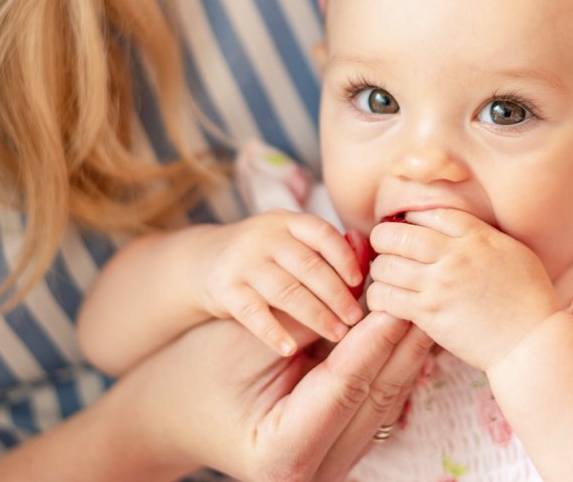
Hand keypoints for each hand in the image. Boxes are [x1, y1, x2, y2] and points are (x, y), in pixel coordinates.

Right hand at [111, 312, 433, 480]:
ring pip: (387, 400)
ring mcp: (333, 467)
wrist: (172, 412)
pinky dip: (392, 362)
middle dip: (399, 341)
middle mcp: (316, 474)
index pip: (345, 386)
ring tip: (421, 303)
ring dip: (404, 350)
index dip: (374, 338)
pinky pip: (379, 400)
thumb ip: (304, 318)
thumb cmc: (195, 375)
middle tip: (420, 292)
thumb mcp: (246, 343)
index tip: (396, 297)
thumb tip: (362, 280)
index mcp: (284, 455)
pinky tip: (406, 327)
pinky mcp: (343, 450)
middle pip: (376, 396)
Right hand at [187, 211, 364, 354]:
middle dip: (336, 294)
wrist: (204, 261)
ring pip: (285, 290)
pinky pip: (252, 313)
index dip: (345, 257)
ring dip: (315, 315)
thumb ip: (327, 252)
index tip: (361, 282)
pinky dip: (272, 332)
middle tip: (357, 318)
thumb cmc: (266, 257)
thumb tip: (367, 257)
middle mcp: (265, 237)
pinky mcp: (223, 288)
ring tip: (338, 335)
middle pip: (308, 265)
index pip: (322, 233)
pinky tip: (289, 350)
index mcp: (288, 222)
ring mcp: (242, 262)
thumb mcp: (293, 244)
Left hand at [365, 208, 559, 370]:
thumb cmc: (529, 297)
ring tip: (385, 273)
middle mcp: (454, 255)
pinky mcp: (428, 314)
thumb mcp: (512, 252)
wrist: (531, 340)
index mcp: (476, 236)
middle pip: (397, 234)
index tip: (409, 226)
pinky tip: (386, 298)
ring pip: (385, 265)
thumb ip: (482, 236)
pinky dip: (379, 295)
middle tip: (384, 245)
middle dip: (383, 237)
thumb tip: (458, 227)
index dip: (412, 218)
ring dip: (380, 268)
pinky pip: (387, 297)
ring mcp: (439, 285)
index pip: (428, 213)